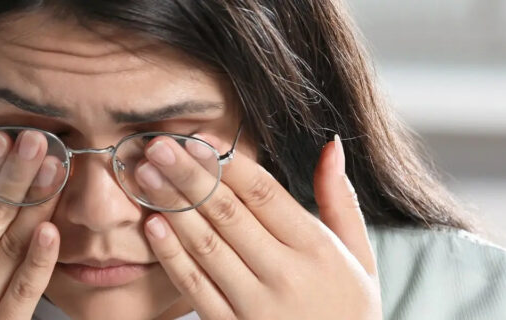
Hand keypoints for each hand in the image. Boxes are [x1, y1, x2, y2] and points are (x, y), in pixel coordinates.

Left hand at [138, 134, 380, 318]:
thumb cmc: (348, 312)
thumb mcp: (360, 257)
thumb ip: (341, 201)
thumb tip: (330, 144)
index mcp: (318, 250)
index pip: (265, 195)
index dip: (227, 164)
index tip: (197, 139)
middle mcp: (287, 276)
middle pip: (229, 214)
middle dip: (189, 176)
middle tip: (158, 146)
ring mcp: (256, 306)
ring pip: (206, 246)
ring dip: (172, 207)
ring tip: (146, 176)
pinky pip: (195, 287)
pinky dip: (171, 255)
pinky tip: (153, 226)